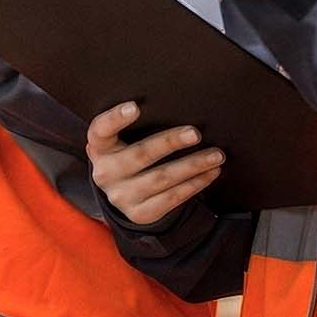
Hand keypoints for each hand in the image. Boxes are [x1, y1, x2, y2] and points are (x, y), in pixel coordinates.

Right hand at [87, 102, 224, 225]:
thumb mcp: (123, 139)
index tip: (135, 107)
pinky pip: (172, 198)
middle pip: (141, 155)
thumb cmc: (130, 153)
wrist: (124, 194)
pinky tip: (211, 173)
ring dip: (193, 165)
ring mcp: (122, 196)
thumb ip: (136, 125)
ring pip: (162, 178)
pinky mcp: (140, 213)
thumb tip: (175, 102)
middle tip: (196, 133)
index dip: (115, 118)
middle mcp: (106, 173)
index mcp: (101, 148)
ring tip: (216, 155)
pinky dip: (195, 184)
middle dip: (170, 142)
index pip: (101, 130)